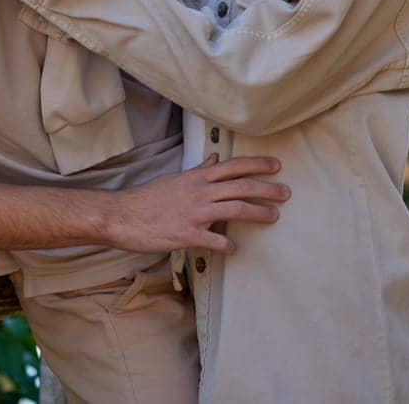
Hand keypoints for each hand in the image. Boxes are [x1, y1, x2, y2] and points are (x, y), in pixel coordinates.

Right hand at [106, 155, 288, 253]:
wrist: (122, 215)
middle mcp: (200, 191)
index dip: (258, 164)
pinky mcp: (187, 235)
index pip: (234, 166)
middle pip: (242, 186)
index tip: (276, 166)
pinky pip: (215, 241)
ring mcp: (195, 213)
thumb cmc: (148, 197)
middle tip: (286, 193)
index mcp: (197, 177)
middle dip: (267, 189)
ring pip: (236, 209)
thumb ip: (199, 170)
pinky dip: (228, 246)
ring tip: (273, 216)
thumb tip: (215, 158)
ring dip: (258, 213)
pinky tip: (235, 249)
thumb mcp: (176, 178)